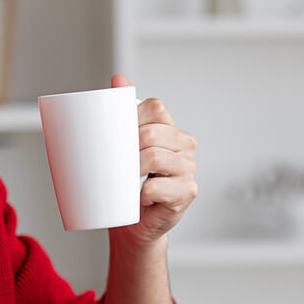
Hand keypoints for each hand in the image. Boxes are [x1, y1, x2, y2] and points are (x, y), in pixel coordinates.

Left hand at [107, 74, 197, 250]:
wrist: (135, 225)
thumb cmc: (128, 185)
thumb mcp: (125, 146)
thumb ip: (123, 110)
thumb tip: (118, 78)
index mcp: (172, 130)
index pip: (156, 108)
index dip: (132, 118)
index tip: (116, 134)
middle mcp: (185, 146)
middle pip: (152, 133)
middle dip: (128, 147)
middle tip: (115, 161)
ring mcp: (188, 169)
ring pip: (154, 157)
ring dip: (132, 170)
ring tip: (124, 179)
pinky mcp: (187, 192)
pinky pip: (157, 187)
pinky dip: (142, 193)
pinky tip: (138, 197)